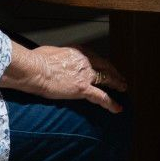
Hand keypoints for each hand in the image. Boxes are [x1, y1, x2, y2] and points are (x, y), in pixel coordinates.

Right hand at [0, 45, 124, 112]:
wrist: (35, 69)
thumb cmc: (36, 61)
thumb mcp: (49, 53)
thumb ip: (57, 57)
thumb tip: (53, 60)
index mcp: (78, 52)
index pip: (94, 57)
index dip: (101, 63)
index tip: (104, 66)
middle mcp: (85, 61)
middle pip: (105, 66)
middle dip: (114, 71)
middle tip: (119, 77)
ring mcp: (86, 75)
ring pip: (107, 79)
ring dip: (117, 83)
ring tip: (123, 88)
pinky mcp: (83, 89)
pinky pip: (101, 97)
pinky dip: (111, 103)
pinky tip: (118, 108)